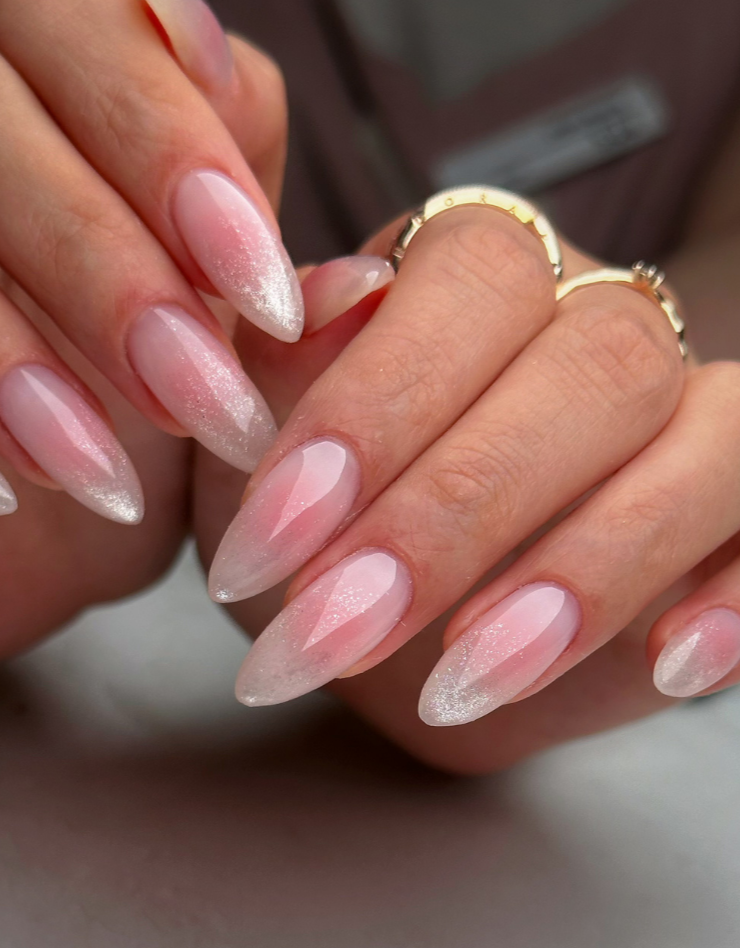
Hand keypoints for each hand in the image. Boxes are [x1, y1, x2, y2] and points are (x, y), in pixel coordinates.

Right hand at [0, 0, 287, 663]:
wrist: (35, 497)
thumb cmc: (132, 377)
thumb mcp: (213, 318)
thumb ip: (275, 285)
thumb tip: (361, 285)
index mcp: (21, 64)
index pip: (69, 19)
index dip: (164, 141)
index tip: (257, 285)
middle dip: (86, 257)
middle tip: (193, 397)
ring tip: (89, 466)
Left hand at [196, 201, 739, 772]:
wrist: (375, 597)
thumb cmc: (313, 505)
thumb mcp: (256, 447)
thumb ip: (278, 368)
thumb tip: (338, 296)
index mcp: (481, 270)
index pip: (470, 278)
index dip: (377, 402)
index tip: (272, 536)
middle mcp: (599, 320)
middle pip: (593, 365)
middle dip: (455, 512)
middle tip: (336, 628)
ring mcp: (686, 415)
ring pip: (708, 443)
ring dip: (588, 570)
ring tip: (466, 679)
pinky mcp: (736, 515)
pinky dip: (734, 598)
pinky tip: (666, 669)